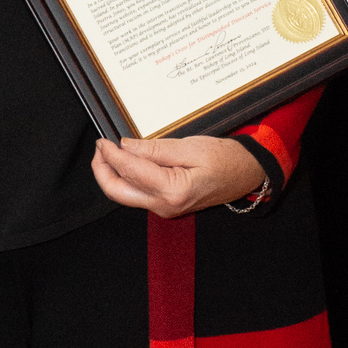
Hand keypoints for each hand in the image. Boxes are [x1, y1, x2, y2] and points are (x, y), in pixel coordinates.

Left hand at [91, 135, 265, 217]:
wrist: (248, 174)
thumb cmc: (227, 159)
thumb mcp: (191, 147)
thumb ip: (154, 150)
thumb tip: (125, 146)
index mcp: (172, 191)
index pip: (129, 170)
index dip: (111, 154)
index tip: (102, 140)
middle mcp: (164, 205)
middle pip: (117, 192)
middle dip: (102, 170)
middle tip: (100, 148)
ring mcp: (164, 208)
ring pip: (124, 194)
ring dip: (112, 174)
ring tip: (109, 152)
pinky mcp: (165, 205)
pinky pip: (137, 193)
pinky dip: (126, 178)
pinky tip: (126, 161)